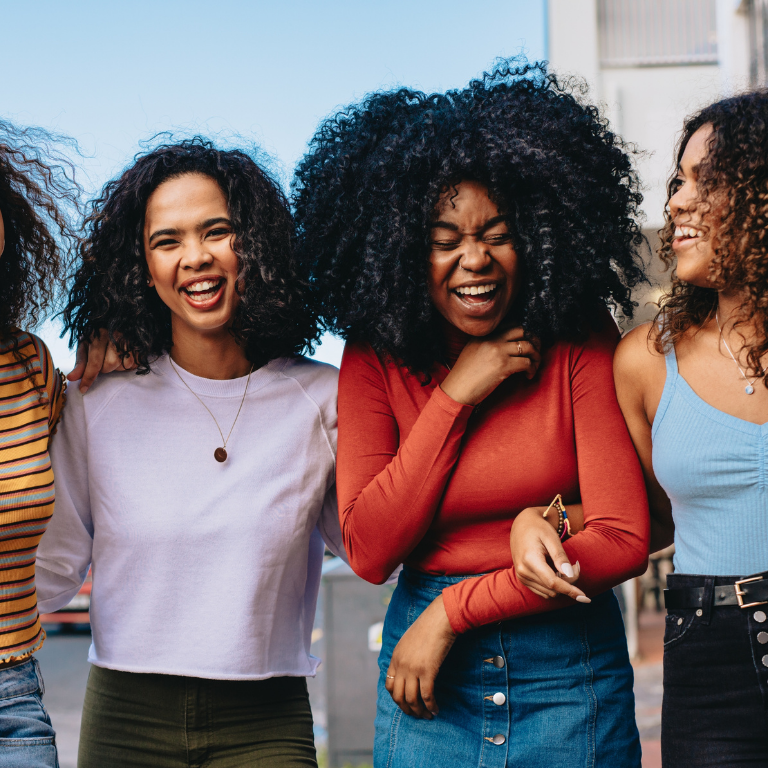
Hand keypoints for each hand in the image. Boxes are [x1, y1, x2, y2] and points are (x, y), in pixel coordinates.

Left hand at [68, 329, 135, 392]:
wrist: (120, 324)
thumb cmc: (99, 338)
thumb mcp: (86, 347)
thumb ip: (81, 363)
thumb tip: (71, 378)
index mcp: (99, 335)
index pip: (94, 361)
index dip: (88, 376)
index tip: (83, 389)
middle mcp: (116, 336)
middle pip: (109, 365)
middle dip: (104, 368)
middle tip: (103, 359)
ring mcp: (130, 341)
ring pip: (122, 366)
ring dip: (116, 367)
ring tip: (114, 357)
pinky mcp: (139, 347)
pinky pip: (133, 365)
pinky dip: (126, 366)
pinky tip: (123, 358)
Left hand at [384, 594, 455, 719]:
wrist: (440, 619)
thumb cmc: (429, 626)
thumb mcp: (410, 641)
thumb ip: (406, 655)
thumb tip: (410, 669)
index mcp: (395, 657)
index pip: (390, 685)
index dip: (397, 698)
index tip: (406, 703)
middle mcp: (401, 664)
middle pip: (398, 696)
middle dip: (407, 709)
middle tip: (417, 715)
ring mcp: (413, 669)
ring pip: (411, 700)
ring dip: (419, 712)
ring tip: (428, 716)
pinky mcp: (427, 671)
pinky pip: (427, 696)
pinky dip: (431, 706)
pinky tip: (436, 710)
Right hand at [440, 326, 540, 405]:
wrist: (457, 389)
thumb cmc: (464, 375)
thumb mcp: (472, 351)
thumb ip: (487, 344)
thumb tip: (508, 346)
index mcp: (484, 335)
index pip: (510, 325)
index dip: (522, 333)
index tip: (525, 343)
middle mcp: (492, 339)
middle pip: (522, 331)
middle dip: (533, 340)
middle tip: (535, 352)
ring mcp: (498, 351)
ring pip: (528, 346)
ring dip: (536, 356)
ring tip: (534, 366)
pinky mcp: (503, 366)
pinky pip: (527, 362)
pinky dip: (532, 369)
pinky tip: (528, 375)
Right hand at [509, 506, 589, 602]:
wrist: (521, 524)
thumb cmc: (538, 528)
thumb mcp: (551, 537)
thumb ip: (560, 556)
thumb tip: (569, 575)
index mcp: (530, 560)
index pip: (553, 582)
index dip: (570, 591)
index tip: (585, 598)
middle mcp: (523, 571)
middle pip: (553, 589)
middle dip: (568, 582)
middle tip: (575, 565)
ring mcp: (522, 577)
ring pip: (549, 592)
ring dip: (561, 585)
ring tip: (565, 566)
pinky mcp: (523, 579)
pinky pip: (543, 591)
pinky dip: (553, 586)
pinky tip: (556, 571)